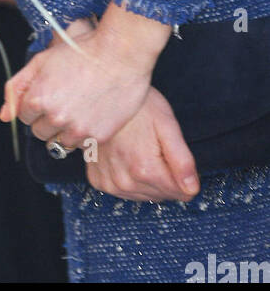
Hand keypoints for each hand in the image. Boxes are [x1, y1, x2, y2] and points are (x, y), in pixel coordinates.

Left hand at [0, 7, 166, 148]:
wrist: (119, 55)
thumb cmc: (80, 53)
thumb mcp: (40, 62)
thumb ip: (17, 88)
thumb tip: (4, 116)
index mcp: (38, 99)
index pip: (23, 115)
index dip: (34, 103)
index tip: (48, 92)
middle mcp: (56, 118)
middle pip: (39, 132)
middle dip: (47, 118)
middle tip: (63, 99)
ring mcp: (77, 130)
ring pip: (59, 142)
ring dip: (64, 129)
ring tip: (77, 107)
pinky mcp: (97, 137)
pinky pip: (81, 145)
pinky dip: (83, 134)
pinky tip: (90, 113)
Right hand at [86, 87, 200, 202]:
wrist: (100, 94)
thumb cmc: (136, 106)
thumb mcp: (167, 125)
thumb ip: (182, 160)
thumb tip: (192, 189)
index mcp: (145, 170)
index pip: (181, 193)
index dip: (182, 174)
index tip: (171, 153)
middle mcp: (125, 182)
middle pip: (162, 195)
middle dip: (164, 176)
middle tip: (153, 147)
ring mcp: (109, 183)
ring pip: (144, 196)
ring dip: (146, 178)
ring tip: (137, 149)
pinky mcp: (97, 180)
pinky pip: (123, 191)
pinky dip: (128, 178)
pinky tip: (124, 156)